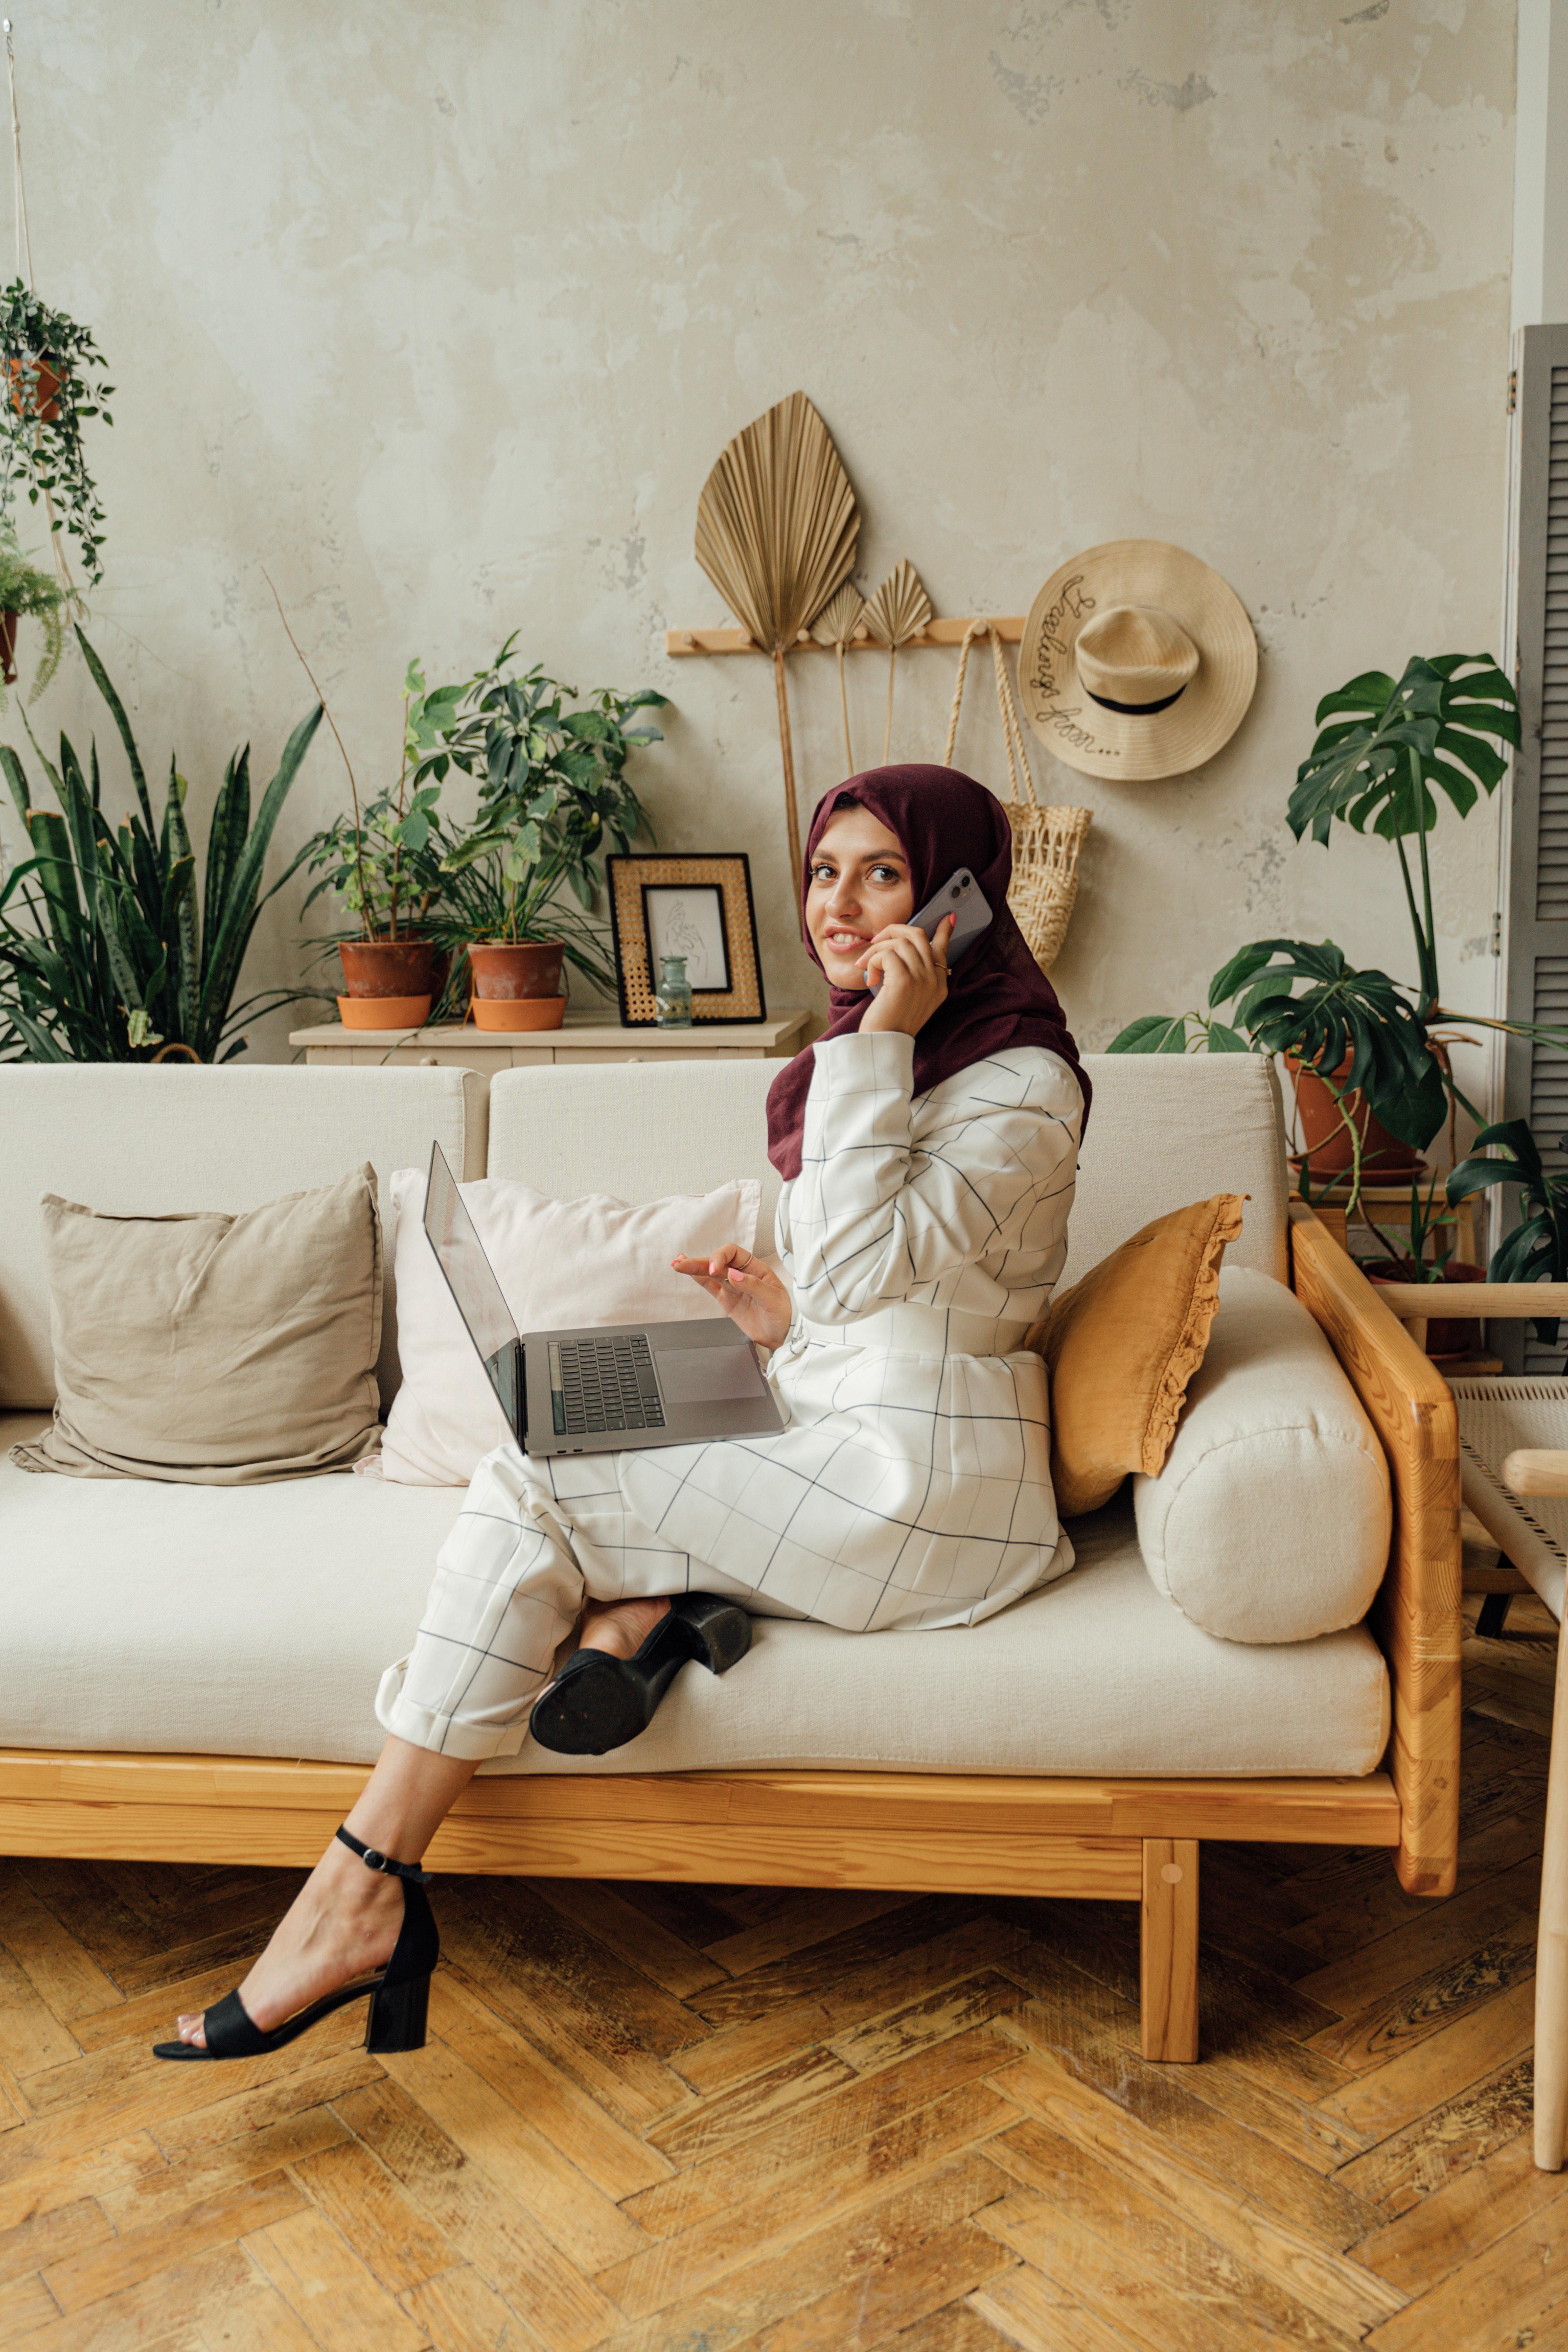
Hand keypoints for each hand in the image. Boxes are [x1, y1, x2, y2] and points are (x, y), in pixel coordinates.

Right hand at [670, 1243, 792, 1352]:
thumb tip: (733, 1274)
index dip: (720, 1257)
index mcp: (755, 1268)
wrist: (784, 1335)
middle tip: (681, 1263)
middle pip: (717, 1262)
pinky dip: (698, 1279)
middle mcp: (742, 1274)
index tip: (715, 1269)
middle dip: (699, 1262)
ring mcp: (733, 1287)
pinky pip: (710, 1287)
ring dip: (693, 1268)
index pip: (732, 1253)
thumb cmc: (785, 1313)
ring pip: (709, 1274)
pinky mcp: (727, 1300)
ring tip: (677, 1264)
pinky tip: (687, 1272)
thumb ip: (753, 1285)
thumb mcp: (773, 1299)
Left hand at [859, 912, 953, 1037]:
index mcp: (939, 984)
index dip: (944, 931)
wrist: (883, 1045)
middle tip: (876, 942)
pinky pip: (887, 954)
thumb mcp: (908, 997)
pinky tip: (869, 978)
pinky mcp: (904, 981)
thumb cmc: (890, 1022)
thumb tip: (899, 950)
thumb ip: (913, 975)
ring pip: (899, 942)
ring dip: (876, 950)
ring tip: (867, 967)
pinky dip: (873, 961)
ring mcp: (922, 979)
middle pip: (918, 935)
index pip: (943, 949)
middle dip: (893, 931)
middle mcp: (935, 979)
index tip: (948, 917)